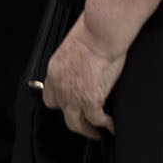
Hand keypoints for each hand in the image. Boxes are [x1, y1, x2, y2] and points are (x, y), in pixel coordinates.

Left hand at [41, 16, 126, 139]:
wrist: (102, 30)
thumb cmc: (94, 32)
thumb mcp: (75, 48)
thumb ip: (75, 63)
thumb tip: (85, 69)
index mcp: (55, 69)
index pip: (50, 97)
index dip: (62, 104)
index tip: (71, 107)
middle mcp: (60, 84)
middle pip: (62, 113)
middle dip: (74, 120)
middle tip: (85, 125)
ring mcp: (73, 93)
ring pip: (75, 123)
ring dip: (87, 130)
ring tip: (96, 132)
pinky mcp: (90, 98)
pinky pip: (96, 119)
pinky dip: (105, 124)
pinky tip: (111, 125)